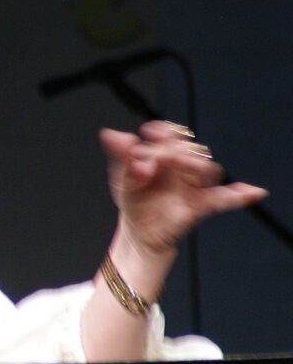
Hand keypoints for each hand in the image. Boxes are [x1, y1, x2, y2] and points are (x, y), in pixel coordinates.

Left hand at [100, 120, 267, 258]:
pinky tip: (254, 192)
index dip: (163, 131)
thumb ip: (119, 155)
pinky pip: (226, 198)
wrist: (138, 232)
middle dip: (176, 150)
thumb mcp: (120, 178)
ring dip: (198, 165)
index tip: (151, 134)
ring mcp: (194, 184)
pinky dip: (240, 195)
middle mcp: (181, 165)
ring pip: (206, 168)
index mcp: (162, 155)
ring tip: (190, 168)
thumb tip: (110, 133)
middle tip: (161, 158)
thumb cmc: (134, 201)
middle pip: (188, 148)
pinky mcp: (202, 204)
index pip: (168, 134)